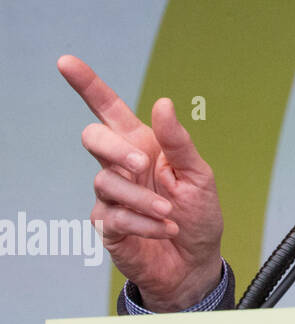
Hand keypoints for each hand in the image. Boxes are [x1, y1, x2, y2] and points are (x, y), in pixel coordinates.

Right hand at [58, 55, 223, 310]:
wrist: (194, 261)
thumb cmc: (198, 214)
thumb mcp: (199, 174)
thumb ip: (178, 141)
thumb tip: (163, 103)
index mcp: (144, 145)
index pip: (109, 110)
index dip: (87, 85)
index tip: (66, 61)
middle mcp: (122, 166)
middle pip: (93, 138)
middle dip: (114, 148)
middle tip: (142, 165)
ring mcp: (111, 195)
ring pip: (106, 181)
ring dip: (144, 199)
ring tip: (170, 214)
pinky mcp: (107, 225)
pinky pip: (115, 216)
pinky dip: (145, 223)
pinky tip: (163, 230)